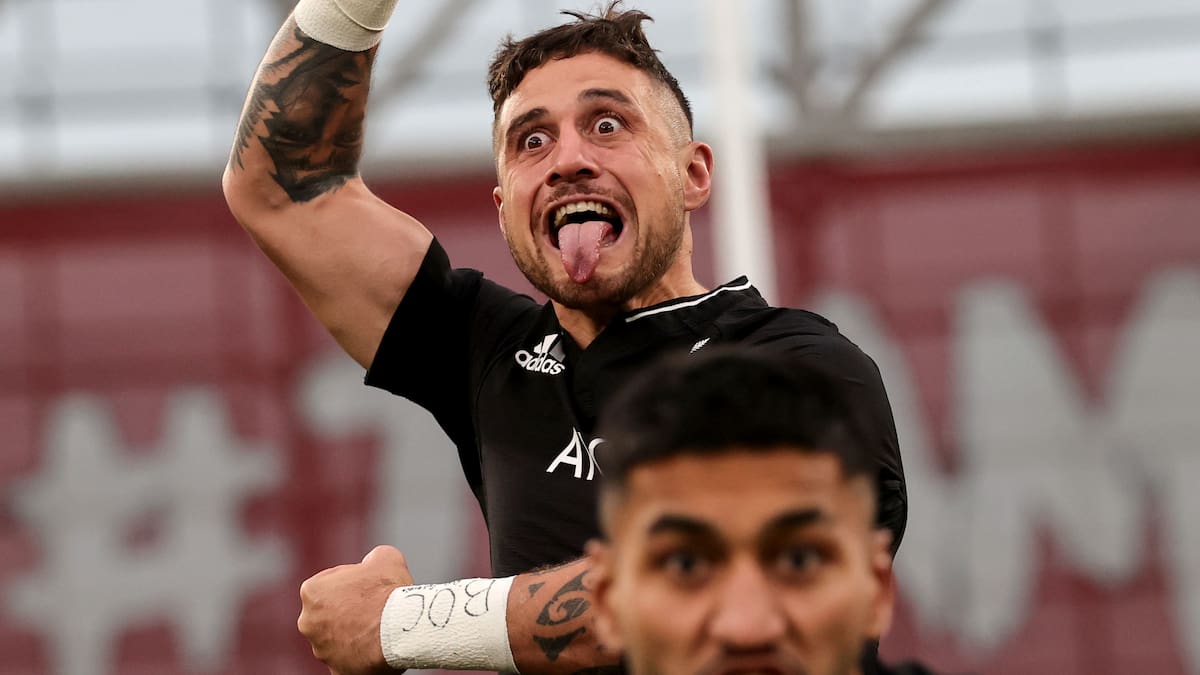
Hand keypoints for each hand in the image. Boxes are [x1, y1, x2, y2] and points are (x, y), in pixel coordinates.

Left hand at [299, 545, 413, 673]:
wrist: (403, 627)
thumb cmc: (390, 591)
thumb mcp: (385, 557)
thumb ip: (372, 558)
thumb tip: (373, 563)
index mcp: (312, 592)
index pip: (330, 583)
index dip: (352, 582)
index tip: (369, 585)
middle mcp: (308, 622)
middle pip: (330, 613)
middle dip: (348, 610)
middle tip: (373, 608)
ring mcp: (321, 650)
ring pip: (337, 639)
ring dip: (353, 634)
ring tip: (379, 628)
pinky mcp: (336, 671)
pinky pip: (347, 661)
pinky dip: (358, 655)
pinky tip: (376, 646)